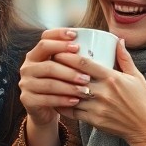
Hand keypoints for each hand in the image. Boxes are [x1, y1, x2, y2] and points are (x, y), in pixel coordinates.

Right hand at [18, 29, 86, 145]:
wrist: (46, 108)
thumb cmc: (64, 84)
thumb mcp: (73, 68)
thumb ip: (91, 54)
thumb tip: (119, 40)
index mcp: (37, 53)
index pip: (45, 39)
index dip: (59, 37)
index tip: (77, 40)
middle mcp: (28, 65)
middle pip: (48, 62)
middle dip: (69, 68)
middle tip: (87, 75)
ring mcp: (26, 82)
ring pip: (49, 82)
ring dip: (68, 86)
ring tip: (85, 90)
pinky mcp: (27, 99)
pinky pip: (46, 98)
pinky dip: (62, 100)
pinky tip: (75, 101)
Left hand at [58, 38, 145, 145]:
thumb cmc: (142, 101)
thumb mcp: (136, 77)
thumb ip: (124, 58)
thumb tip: (117, 40)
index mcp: (112, 78)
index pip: (85, 63)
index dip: (68, 56)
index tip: (58, 51)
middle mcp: (103, 92)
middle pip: (73, 78)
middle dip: (59, 70)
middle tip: (48, 63)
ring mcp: (97, 107)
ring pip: (70, 95)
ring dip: (58, 87)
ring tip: (48, 80)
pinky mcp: (94, 120)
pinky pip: (72, 111)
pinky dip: (62, 104)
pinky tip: (54, 98)